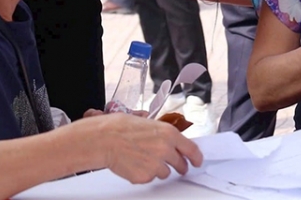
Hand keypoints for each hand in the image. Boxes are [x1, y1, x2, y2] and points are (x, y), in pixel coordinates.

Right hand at [82, 113, 202, 183]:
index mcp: (168, 133)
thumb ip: (162, 133)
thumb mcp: (147, 122)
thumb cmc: (120, 127)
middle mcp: (166, 149)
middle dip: (178, 166)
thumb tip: (171, 141)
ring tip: (142, 158)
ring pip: (165, 173)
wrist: (103, 139)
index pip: (191, 149)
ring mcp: (156, 165)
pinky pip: (150, 178)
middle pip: (181, 165)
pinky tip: (134, 163)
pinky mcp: (145, 176)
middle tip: (173, 165)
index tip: (197, 161)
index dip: (196, 157)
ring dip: (158, 169)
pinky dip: (144, 174)